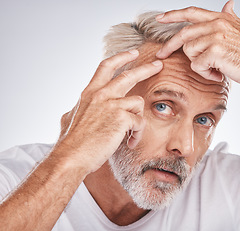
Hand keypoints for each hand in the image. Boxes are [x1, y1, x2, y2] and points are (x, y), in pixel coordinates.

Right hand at [58, 50, 162, 171]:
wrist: (70, 157)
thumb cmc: (71, 142)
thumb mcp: (70, 118)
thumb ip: (77, 109)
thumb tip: (74, 109)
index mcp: (89, 92)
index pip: (106, 67)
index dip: (121, 58)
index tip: (134, 53)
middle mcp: (101, 94)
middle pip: (129, 75)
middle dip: (146, 68)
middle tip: (159, 65)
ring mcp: (111, 104)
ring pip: (138, 102)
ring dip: (138, 119)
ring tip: (131, 134)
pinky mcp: (121, 117)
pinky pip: (140, 122)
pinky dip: (137, 134)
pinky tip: (129, 142)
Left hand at [156, 1, 239, 92]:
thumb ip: (232, 18)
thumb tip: (228, 4)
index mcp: (222, 19)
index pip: (192, 12)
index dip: (174, 15)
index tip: (160, 18)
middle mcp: (218, 24)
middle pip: (184, 34)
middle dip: (169, 47)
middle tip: (162, 56)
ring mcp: (217, 36)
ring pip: (189, 51)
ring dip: (198, 65)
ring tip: (214, 70)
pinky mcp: (216, 51)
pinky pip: (197, 65)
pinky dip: (205, 74)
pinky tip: (219, 75)